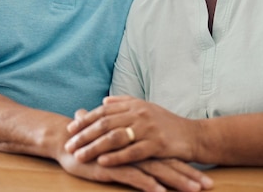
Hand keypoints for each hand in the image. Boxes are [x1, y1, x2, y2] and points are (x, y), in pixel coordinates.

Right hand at [57, 149, 211, 191]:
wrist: (67, 140)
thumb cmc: (95, 147)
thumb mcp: (119, 151)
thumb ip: (134, 150)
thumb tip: (151, 160)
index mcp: (141, 146)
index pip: (169, 157)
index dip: (188, 167)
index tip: (208, 178)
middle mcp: (137, 151)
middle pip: (168, 164)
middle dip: (189, 176)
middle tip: (209, 186)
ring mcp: (125, 158)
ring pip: (155, 170)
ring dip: (175, 180)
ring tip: (193, 190)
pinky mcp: (111, 166)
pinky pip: (132, 176)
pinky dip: (147, 184)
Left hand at [65, 96, 196, 166]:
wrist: (193, 135)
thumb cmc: (167, 124)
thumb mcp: (146, 108)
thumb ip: (124, 104)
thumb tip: (103, 101)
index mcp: (134, 105)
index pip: (103, 111)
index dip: (85, 119)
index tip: (70, 128)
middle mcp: (139, 114)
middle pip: (105, 123)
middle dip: (84, 135)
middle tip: (69, 144)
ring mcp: (148, 129)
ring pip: (115, 137)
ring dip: (94, 147)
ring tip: (80, 155)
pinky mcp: (157, 144)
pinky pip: (132, 152)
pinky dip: (116, 157)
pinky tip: (102, 162)